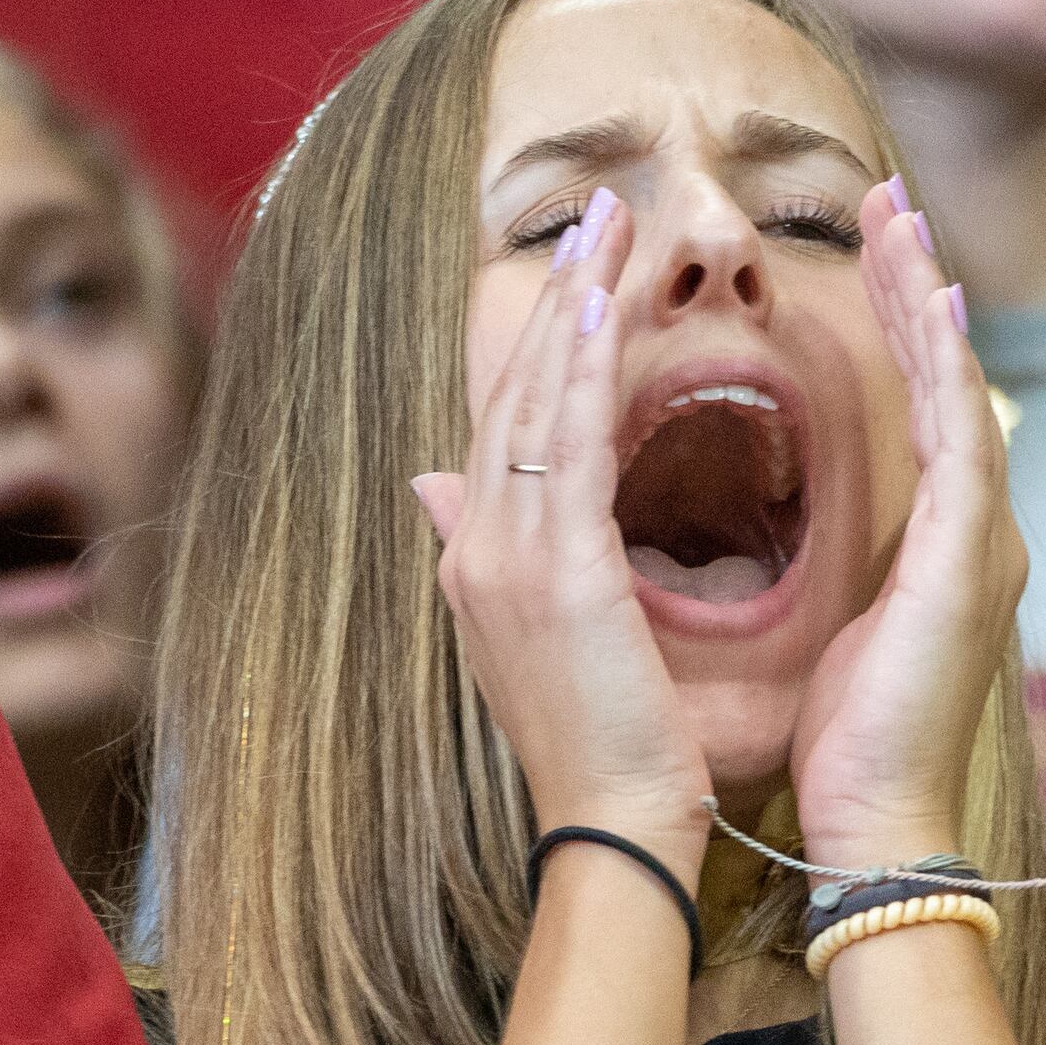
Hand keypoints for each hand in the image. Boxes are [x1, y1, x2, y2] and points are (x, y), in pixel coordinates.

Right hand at [412, 188, 709, 869]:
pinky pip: (564, 447)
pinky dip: (579, 369)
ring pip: (532, 402)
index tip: (580, 272)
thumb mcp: (537, 642)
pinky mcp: (558, 573)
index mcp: (476, 563)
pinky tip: (605, 307)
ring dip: (571, 305)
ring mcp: (506, 559)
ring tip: (610, 226)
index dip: (539, 343)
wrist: (616, 832)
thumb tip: (430, 484)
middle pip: (509, 393)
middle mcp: (476, 549)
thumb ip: (493, 556)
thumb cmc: (605, 753)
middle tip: (601, 212)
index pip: (503, 425)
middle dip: (555, 297)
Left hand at [787, 180, 1026, 870]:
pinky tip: (934, 298)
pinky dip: (947, 363)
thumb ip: (776, 564)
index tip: (863, 252)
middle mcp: (972, 535)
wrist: (873, 826)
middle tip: (887, 200)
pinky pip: (965, 436)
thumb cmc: (836, 751)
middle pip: (949, 380)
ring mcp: (983, 543)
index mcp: (933, 550)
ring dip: (931, 297)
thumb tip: (697, 520)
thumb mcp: (805, 634)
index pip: (918, 411)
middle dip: (917, 286)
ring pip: (963, 387)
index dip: (893, 327)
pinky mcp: (971, 559)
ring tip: (902, 218)